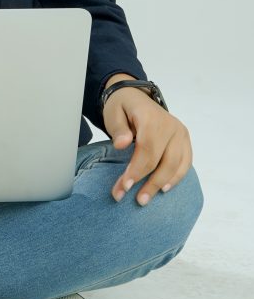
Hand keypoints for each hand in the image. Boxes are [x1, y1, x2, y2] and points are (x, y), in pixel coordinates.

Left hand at [102, 86, 192, 206]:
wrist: (136, 97)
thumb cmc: (123, 107)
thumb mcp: (113, 113)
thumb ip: (118, 129)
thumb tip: (121, 144)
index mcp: (152, 118)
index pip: (147, 149)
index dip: (137, 170)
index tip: (125, 186)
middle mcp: (171, 125)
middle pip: (164, 160)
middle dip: (149, 183)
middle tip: (136, 200)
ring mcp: (181, 133)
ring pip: (177, 164)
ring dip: (162, 184)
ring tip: (146, 198)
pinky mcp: (185, 141)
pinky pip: (186, 162)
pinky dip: (176, 177)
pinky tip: (164, 189)